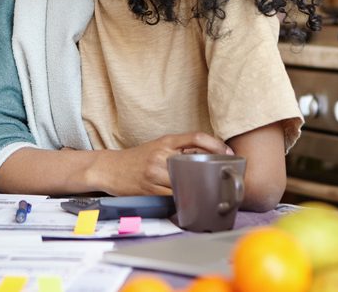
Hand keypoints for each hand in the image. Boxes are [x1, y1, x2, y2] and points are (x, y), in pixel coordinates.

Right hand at [92, 132, 231, 195]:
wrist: (109, 169)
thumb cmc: (136, 159)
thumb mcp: (157, 147)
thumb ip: (179, 150)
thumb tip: (208, 157)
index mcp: (165, 141)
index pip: (196, 137)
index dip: (216, 144)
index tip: (228, 153)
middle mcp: (161, 155)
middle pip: (194, 163)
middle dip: (210, 172)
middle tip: (223, 178)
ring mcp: (155, 173)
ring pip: (185, 183)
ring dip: (197, 189)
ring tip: (209, 192)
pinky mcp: (149, 190)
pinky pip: (172, 197)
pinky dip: (182, 199)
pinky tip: (189, 201)